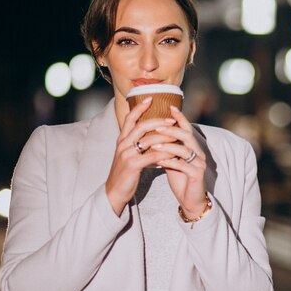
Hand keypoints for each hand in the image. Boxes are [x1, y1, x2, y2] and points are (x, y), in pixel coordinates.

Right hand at [105, 97, 177, 215]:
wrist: (114, 192)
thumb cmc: (125, 173)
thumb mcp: (129, 155)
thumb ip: (139, 145)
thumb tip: (155, 137)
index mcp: (122, 140)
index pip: (130, 118)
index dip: (139, 108)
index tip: (151, 99)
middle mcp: (123, 144)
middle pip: (141, 126)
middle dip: (158, 121)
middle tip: (172, 120)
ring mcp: (127, 154)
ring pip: (148, 140)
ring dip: (164, 137)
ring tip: (176, 136)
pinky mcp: (132, 165)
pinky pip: (151, 156)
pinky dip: (163, 155)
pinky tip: (171, 156)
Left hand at [153, 105, 207, 217]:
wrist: (190, 200)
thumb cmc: (180, 178)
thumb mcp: (172, 159)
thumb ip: (167, 147)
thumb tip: (154, 133)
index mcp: (193, 147)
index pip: (186, 128)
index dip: (179, 117)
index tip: (170, 107)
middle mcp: (199, 152)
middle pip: (187, 136)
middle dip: (171, 130)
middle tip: (157, 127)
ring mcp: (199, 164)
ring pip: (185, 150)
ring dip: (168, 146)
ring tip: (154, 145)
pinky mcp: (196, 175)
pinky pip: (183, 166)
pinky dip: (170, 162)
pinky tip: (159, 162)